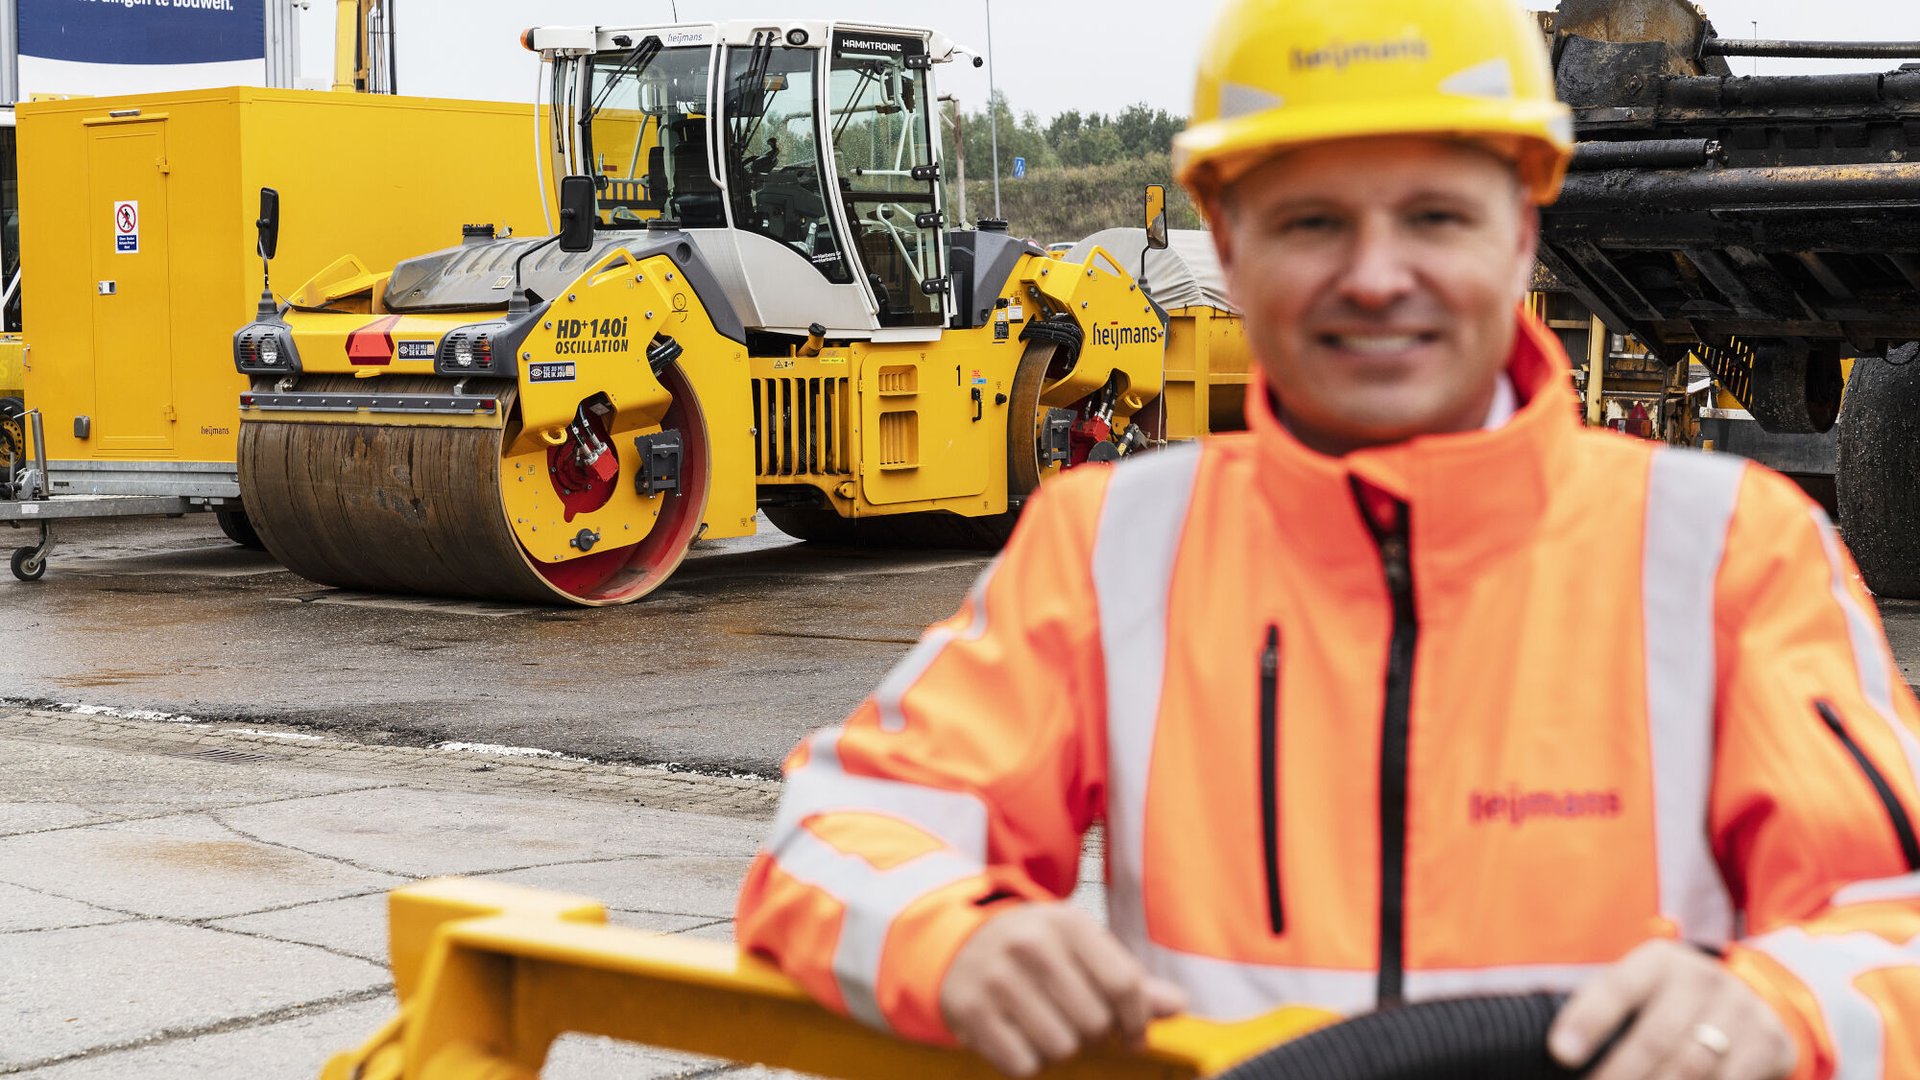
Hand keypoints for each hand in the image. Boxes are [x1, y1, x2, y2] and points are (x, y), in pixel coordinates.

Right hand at [941, 901, 1186, 1076]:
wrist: (954, 945)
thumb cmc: (1032, 949)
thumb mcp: (1079, 947)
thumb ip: (1127, 977)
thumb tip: (1178, 1005)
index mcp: (1067, 923)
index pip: (1124, 984)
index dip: (1137, 1019)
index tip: (1133, 1033)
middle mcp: (1031, 945)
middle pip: (1094, 1022)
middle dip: (1092, 1032)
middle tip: (1075, 1019)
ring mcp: (997, 978)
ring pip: (1061, 1047)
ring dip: (1059, 1047)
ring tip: (1044, 1023)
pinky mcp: (971, 1011)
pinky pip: (1023, 1065)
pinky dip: (1027, 1060)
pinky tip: (1017, 1035)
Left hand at [1550, 939, 1796, 1079]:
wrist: (1755, 998)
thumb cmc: (1671, 1002)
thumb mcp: (1642, 991)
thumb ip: (1605, 1013)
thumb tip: (1556, 1050)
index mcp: (1657, 961)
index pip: (1616, 988)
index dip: (1588, 1022)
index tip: (1560, 1054)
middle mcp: (1701, 978)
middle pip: (1656, 1037)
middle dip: (1621, 1074)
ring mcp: (1740, 1009)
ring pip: (1692, 1066)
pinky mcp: (1769, 1043)